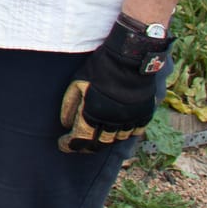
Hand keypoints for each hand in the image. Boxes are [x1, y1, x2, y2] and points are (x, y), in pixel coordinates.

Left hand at [59, 15, 170, 152]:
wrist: (129, 61)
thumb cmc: (99, 69)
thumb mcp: (77, 84)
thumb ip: (70, 105)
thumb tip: (65, 124)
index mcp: (94, 114)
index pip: (80, 139)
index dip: (69, 145)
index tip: (62, 144)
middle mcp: (113, 122)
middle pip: (99, 143)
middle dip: (86, 147)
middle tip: (78, 145)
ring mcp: (130, 120)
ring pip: (117, 139)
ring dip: (104, 141)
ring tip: (96, 139)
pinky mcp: (144, 114)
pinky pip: (135, 132)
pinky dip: (124, 135)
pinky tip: (117, 133)